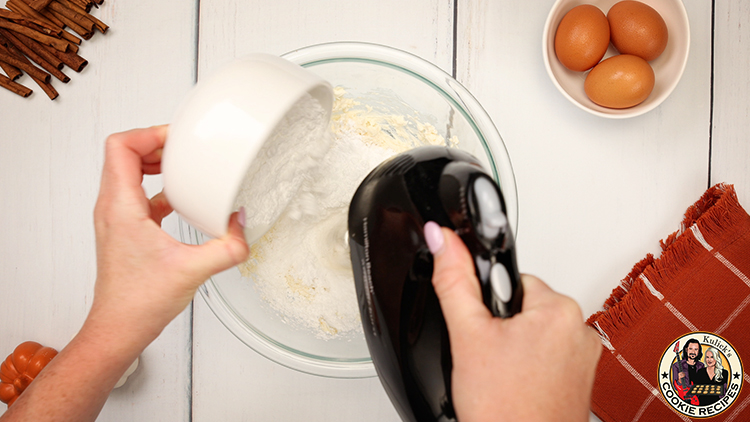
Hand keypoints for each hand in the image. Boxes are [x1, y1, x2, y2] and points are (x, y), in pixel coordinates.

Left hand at [89, 125, 249, 348]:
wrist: (119, 327)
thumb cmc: (138, 302)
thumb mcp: (194, 271)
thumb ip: (228, 247)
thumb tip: (243, 225)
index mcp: (121, 207)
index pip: (121, 147)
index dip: (149, 134)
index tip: (177, 139)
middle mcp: (112, 208)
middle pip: (124, 154)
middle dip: (155, 144)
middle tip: (184, 148)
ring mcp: (116, 218)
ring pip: (128, 172)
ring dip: (155, 163)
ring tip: (183, 166)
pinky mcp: (125, 230)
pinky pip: (138, 194)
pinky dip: (158, 187)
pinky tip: (181, 199)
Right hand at [424, 222, 601, 421]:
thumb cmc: (505, 409)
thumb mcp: (467, 336)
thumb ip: (453, 281)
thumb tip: (443, 239)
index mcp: (559, 309)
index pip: (512, 278)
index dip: (487, 302)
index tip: (484, 328)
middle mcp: (580, 329)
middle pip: (523, 305)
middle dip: (501, 326)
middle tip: (489, 357)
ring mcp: (585, 356)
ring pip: (534, 331)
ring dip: (514, 346)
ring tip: (502, 375)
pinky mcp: (582, 378)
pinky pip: (549, 355)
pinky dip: (530, 365)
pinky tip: (516, 385)